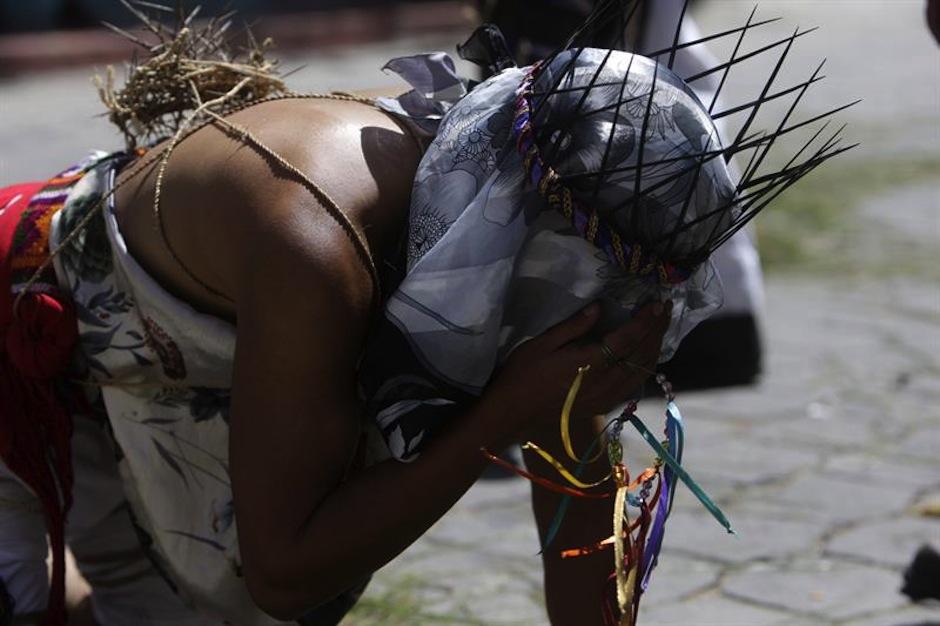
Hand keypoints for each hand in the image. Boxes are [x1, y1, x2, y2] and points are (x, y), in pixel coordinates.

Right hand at [483, 301, 671, 442]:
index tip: (657, 303)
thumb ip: (574, 326)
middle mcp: (604, 383)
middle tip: (665, 310)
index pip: (627, 339)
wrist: (512, 413)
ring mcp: (605, 397)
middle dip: (656, 331)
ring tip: (659, 329)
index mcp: (590, 364)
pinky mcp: (602, 406)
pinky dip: (644, 368)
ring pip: (641, 372)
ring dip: (654, 349)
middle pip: (641, 355)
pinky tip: (644, 356)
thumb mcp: (542, 343)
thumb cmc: (522, 375)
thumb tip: (600, 308)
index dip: (645, 320)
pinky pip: (633, 385)